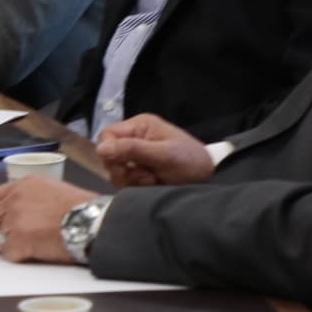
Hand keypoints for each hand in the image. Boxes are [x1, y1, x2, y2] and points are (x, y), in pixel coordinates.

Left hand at [0, 173, 80, 261]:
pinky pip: (7, 254)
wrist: (92, 223)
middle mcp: (14, 200)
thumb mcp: (54, 190)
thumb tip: (24, 209)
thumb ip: (32, 197)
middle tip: (13, 238)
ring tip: (29, 247)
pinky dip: (18, 257)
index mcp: (23, 185)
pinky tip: (33, 254)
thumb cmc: (83, 209)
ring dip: (9, 245)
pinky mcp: (18, 241)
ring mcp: (14, 221)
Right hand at [95, 114, 212, 187]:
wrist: (211, 180)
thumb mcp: (165, 155)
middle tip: (146, 176)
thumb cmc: (191, 162)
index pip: (107, 136)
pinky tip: (152, 184)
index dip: (111, 152)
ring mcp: (136, 155)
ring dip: (131, 179)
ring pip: (115, 170)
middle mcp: (134, 138)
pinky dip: (135, 185)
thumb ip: (133, 150)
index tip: (126, 165)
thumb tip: (101, 148)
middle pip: (108, 155)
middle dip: (124, 169)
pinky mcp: (138, 171)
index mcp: (139, 126)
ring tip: (153, 180)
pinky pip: (124, 180)